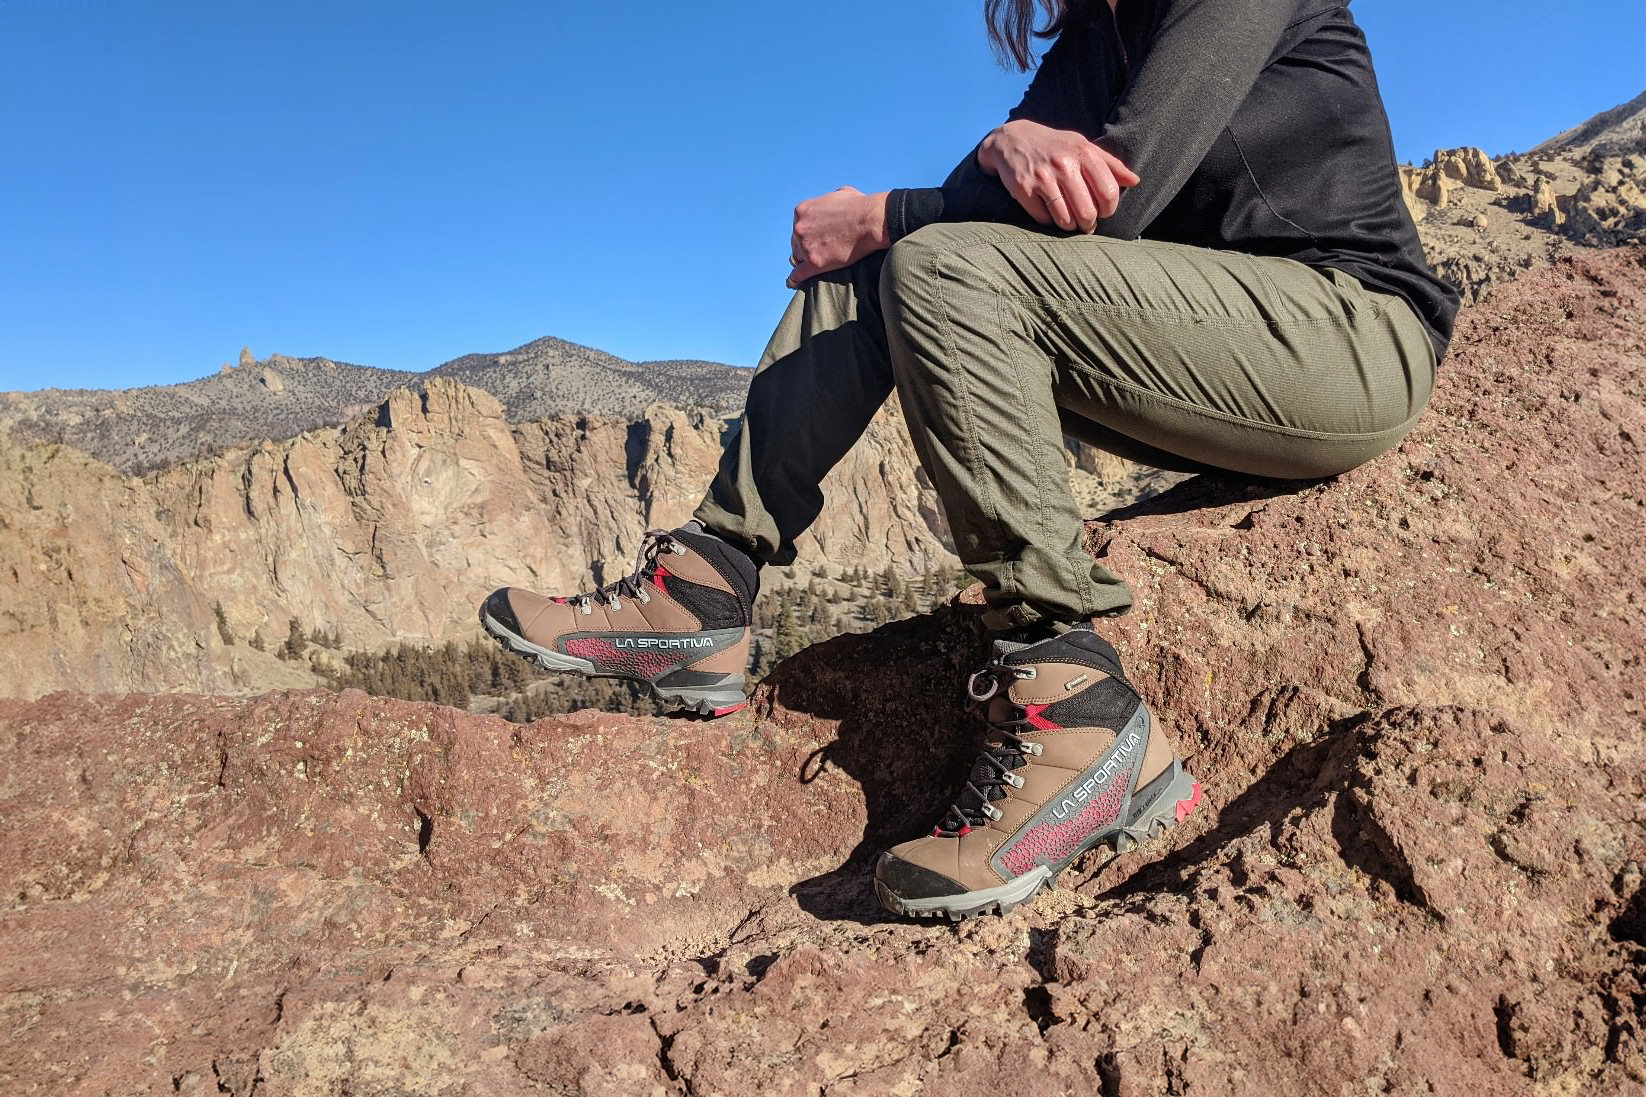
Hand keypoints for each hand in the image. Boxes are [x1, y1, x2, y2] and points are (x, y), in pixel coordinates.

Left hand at [787, 187, 890, 287]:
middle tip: (821, 251)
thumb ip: (830, 199)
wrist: (870, 221)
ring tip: (818, 264)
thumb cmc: (861, 206)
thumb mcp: (841, 193)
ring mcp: (805, 246)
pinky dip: (795, 279)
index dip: (807, 234)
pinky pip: (798, 274)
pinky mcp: (814, 263)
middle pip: (796, 243)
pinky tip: (794, 283)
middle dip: (806, 247)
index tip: (817, 239)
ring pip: (798, 258)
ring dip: (806, 261)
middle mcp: (799, 228)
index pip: (798, 227)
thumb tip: (834, 200)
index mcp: (802, 210)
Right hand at [978, 119, 1139, 232]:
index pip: (1108, 192)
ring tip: (1069, 221)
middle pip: (1087, 211)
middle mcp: (1064, 164)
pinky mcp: (1023, 189)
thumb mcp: (1083, 146)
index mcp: (1083, 153)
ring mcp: (1042, 177)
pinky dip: (1049, 221)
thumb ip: (1110, 164)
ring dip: (1070, 226)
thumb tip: (1135, 181)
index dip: (1109, 209)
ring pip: (1065, 219)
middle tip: (1086, 222)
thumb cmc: (1055, 146)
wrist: (1012, 140)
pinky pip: (1044, 219)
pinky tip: (1049, 212)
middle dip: (1089, 223)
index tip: (1103, 211)